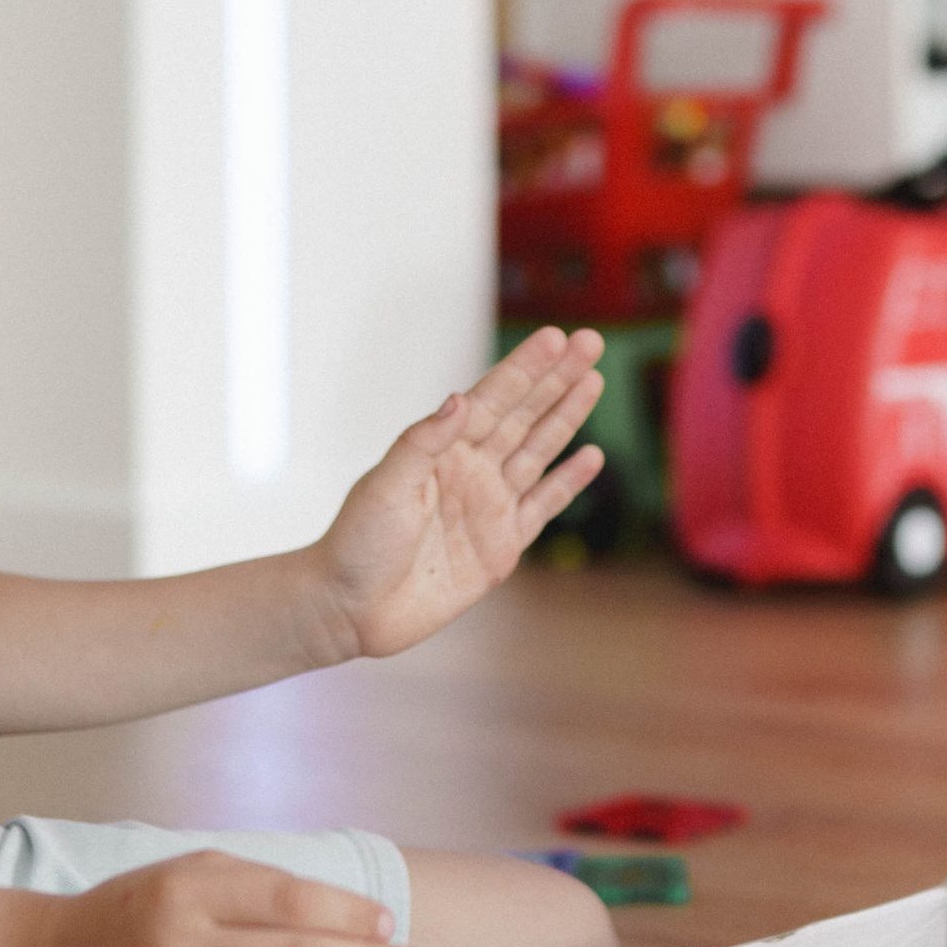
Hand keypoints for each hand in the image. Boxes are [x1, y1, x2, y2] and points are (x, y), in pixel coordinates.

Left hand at [303, 328, 605, 662]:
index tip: (556, 337)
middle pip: (524, 415)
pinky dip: (568, 481)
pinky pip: (544, 506)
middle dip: (558, 379)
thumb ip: (425, 441)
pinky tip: (591, 455)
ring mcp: (489, 506)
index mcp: (442, 449)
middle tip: (590, 342)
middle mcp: (470, 470)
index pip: (493, 398)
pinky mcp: (502, 545)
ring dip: (567, 416)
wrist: (352, 609)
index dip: (525, 368)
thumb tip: (461, 398)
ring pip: (539, 451)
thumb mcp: (385, 485)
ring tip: (594, 381)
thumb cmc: (357, 542)